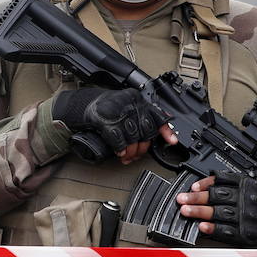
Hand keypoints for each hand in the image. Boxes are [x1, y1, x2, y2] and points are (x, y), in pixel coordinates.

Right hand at [52, 87, 173, 163]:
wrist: (84, 105)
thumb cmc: (108, 109)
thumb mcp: (128, 109)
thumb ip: (143, 117)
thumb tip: (161, 130)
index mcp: (138, 100)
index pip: (156, 115)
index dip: (166, 130)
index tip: (172, 142)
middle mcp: (130, 103)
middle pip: (145, 130)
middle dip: (143, 147)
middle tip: (137, 155)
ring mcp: (117, 110)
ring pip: (132, 136)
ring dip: (131, 151)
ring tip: (127, 157)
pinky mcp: (104, 118)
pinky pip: (117, 138)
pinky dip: (120, 148)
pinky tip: (120, 152)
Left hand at [176, 173, 256, 245]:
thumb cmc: (254, 205)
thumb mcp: (246, 188)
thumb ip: (226, 184)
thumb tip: (198, 187)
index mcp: (247, 185)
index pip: (224, 180)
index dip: (206, 183)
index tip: (192, 187)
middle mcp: (247, 199)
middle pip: (218, 196)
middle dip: (197, 198)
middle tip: (182, 199)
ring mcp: (246, 217)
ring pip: (219, 212)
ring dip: (200, 212)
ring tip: (185, 211)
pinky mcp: (245, 233)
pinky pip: (226, 230)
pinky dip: (212, 228)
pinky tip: (201, 227)